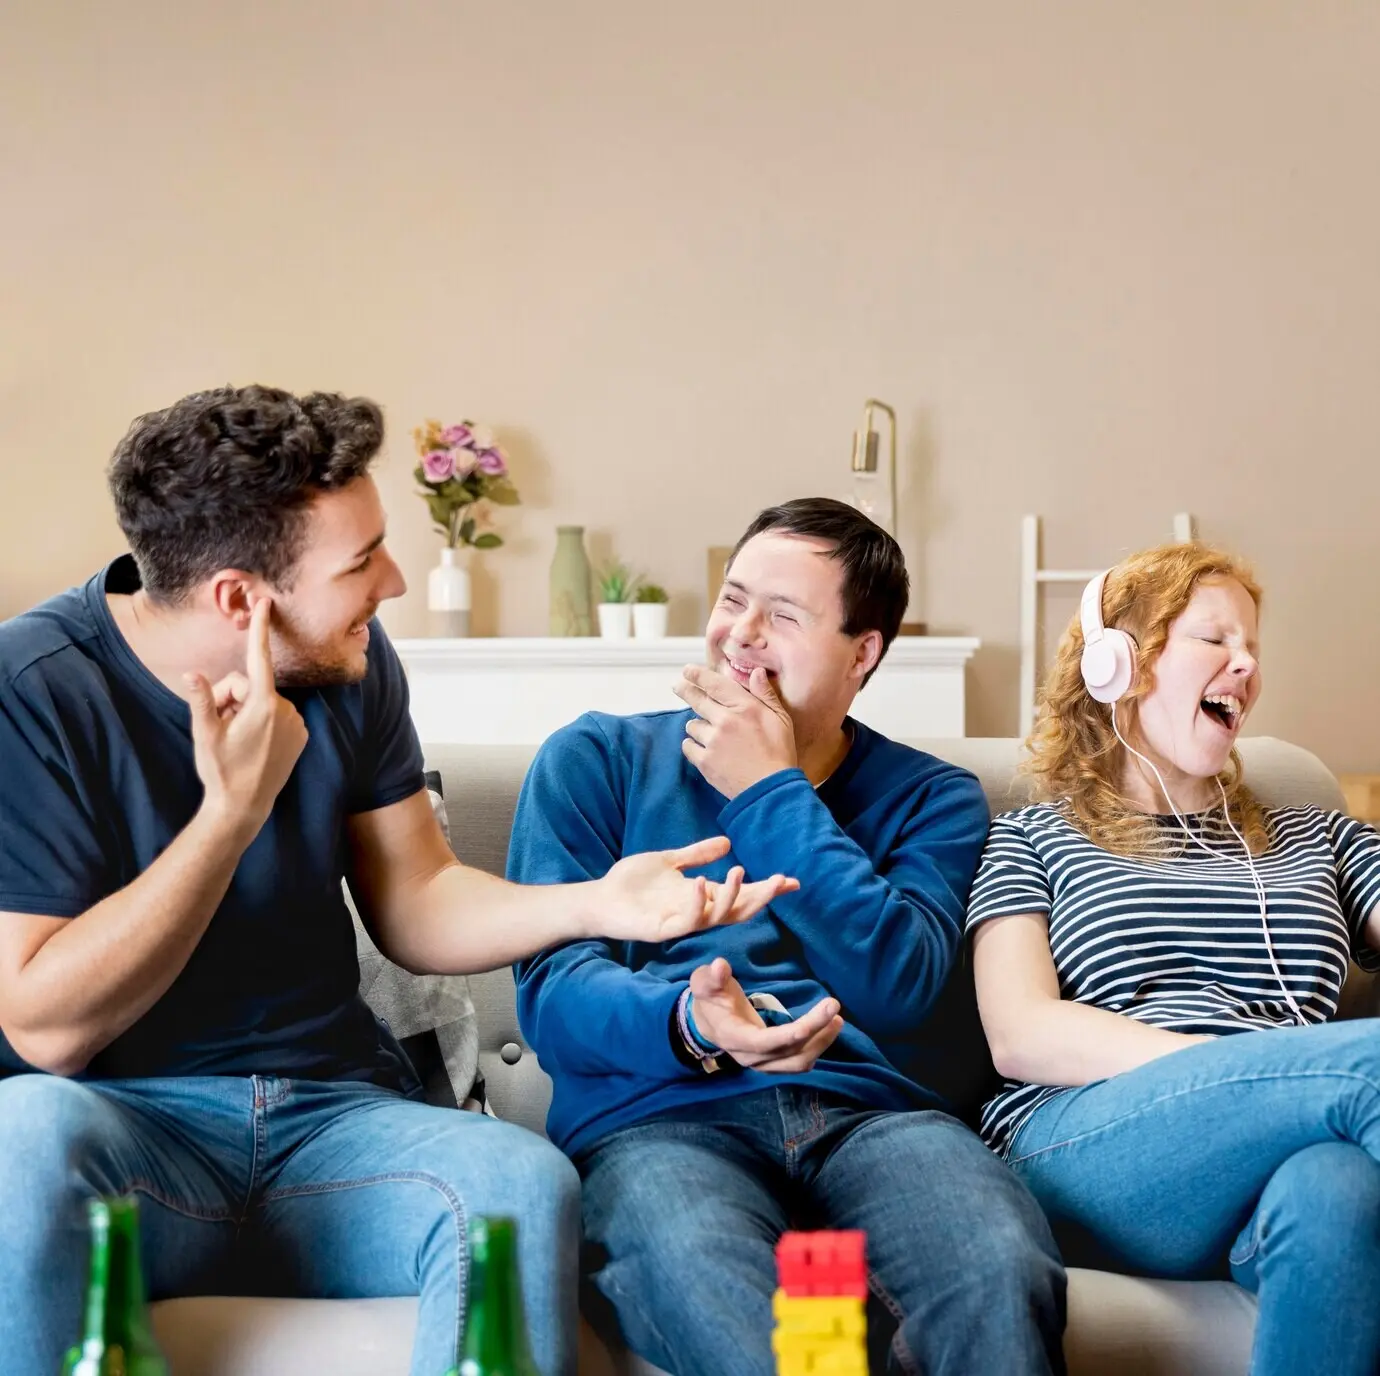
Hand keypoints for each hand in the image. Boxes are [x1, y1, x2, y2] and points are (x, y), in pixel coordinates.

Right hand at [184, 598, 307, 834]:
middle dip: (231, 697)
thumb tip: (191, 674)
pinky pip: (277, 714)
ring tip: (237, 738)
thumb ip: (202, 699)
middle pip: (250, 685)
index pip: (259, 658)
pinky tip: (254, 744)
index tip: (266, 603)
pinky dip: (263, 721)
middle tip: (220, 723)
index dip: (260, 628)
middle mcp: (286, 710)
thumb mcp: (205, 733)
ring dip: (246, 710)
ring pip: (263, 700)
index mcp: (262, 705)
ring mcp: (297, 723)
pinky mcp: (302, 735)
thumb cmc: (221, 770)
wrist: (244, 806)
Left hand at [595, 837, 798, 942]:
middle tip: (780, 881)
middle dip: (761, 897)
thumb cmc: (632, 883)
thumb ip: (697, 854)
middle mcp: (698, 912)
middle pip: (739, 910)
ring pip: (718, 916)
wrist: (600, 897)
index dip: (766, 889)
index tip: (791, 881)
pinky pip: (687, 920)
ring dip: (732, 896)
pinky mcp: (663, 929)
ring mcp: (682, 922)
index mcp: (702, 896)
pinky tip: (702, 881)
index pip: (741, 894)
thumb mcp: (669, 860)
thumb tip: (727, 843)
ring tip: (740, 871)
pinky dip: (697, 902)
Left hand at [674, 665, 796, 798]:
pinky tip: (704, 749)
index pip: (714, 683)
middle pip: (697, 700)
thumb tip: (755, 672)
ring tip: (709, 733)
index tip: (687, 671)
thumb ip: (766, 694)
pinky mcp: (704, 761)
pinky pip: (688, 746)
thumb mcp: (781, 719)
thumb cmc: (779, 754)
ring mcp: (712, 741)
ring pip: (692, 725)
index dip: (697, 674)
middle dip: (685, 691)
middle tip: (679, 687)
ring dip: (697, 726)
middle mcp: (725, 720)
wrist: (771, 790)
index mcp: (745, 707)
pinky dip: (693, 746)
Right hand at [688, 958, 842, 1071]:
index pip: (767, 1042)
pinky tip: (826, 1030)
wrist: (706, 1023)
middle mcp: (751, 1057)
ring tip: (837, 1020)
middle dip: (816, 1031)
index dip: (795, 1032)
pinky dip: (816, 1048)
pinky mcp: (772, 1064)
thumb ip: (711, 976)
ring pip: (798, 1062)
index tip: (822, 1013)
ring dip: (821, 1043)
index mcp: (734, 1037)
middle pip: (790, 1052)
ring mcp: (763, 1064)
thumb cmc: (709, 1000)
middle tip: (834, 1006)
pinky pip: (798, 1063)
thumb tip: (720, 965)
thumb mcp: (704, 983)